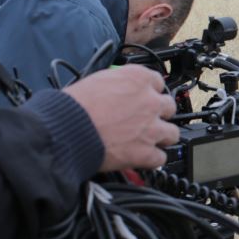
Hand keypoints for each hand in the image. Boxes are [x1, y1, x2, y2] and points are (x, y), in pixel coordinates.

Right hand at [64, 67, 178, 171]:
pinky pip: (160, 158)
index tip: (145, 98)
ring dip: (160, 137)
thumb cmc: (74, 106)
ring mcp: (151, 128)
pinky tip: (141, 158)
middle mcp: (150, 102)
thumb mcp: (97, 81)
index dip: (150, 92)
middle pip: (168, 107)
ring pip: (172, 133)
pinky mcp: (145, 152)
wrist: (66, 130)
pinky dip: (151, 159)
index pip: (157, 82)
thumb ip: (117, 85)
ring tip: (146, 140)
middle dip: (158, 114)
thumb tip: (118, 91)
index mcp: (137, 79)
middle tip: (144, 120)